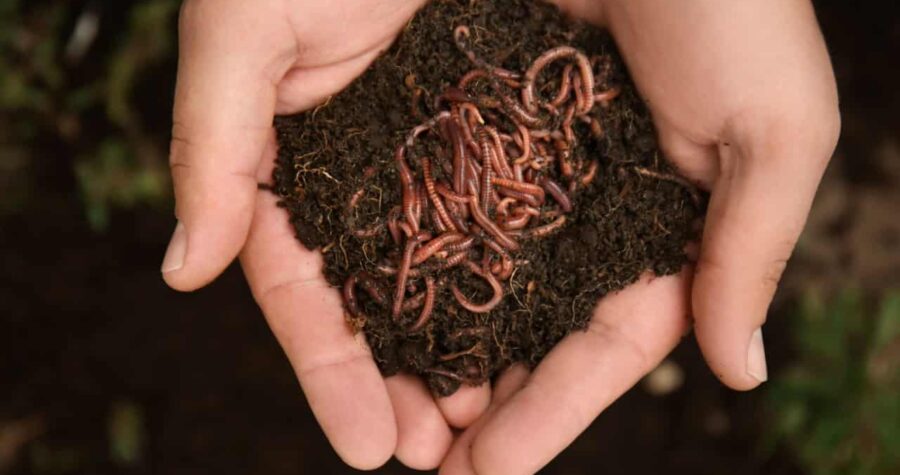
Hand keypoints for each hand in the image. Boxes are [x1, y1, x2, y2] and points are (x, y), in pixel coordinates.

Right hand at [160, 0, 490, 469]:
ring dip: (474, 366)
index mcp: (304, 164)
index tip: (365, 446)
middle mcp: (375, 175)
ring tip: (491, 440)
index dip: (332, 372)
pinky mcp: (514, 138)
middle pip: (387, 305)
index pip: (308, 290)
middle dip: (407, 389)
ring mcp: (446, 160)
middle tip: (435, 460)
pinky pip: (527, 230)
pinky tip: (546, 354)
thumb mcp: (242, 30)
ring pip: (458, 283)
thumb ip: (211, 145)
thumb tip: (182, 268)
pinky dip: (532, 294)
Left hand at [439, 0, 839, 472]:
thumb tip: (737, 371)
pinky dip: (410, 260)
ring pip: (481, 280)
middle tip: (429, 465)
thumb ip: (751, 249)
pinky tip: (371, 313)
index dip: (556, 411)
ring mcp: (532, 170)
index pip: (609, 342)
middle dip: (487, 403)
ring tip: (392, 416)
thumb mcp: (776, 127)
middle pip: (534, 330)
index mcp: (666, 226)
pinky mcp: (478, 124)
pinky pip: (438, 205)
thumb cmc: (735, 6)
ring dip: (438, 350)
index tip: (493, 470)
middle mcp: (592, 210)